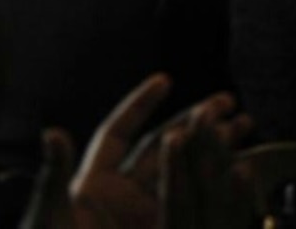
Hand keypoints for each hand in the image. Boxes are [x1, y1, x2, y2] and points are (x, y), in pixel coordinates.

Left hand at [22, 75, 252, 228]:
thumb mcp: (51, 218)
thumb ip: (54, 176)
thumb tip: (52, 132)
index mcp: (92, 184)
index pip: (117, 134)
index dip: (139, 105)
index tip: (165, 81)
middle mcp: (120, 196)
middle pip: (160, 145)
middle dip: (193, 119)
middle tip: (225, 102)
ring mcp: (144, 215)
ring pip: (184, 169)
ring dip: (213, 145)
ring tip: (244, 125)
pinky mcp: (166, 228)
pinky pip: (195, 200)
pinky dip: (217, 182)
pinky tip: (242, 167)